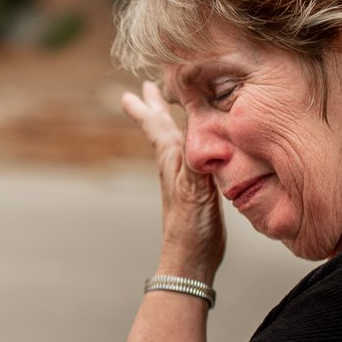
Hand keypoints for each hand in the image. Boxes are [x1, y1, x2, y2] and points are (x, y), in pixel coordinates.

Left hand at [121, 80, 225, 280]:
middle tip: (145, 87)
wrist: (190, 259)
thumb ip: (196, 161)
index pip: (158, 123)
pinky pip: (193, 153)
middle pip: (161, 128)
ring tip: (165, 106)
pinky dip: (193, 140)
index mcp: (173, 159)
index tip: (144, 82)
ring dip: (169, 120)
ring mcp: (185, 176)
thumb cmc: (190, 227)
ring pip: (175, 138)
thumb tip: (197, 131)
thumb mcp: (195, 190)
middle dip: (153, 107)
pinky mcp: (197, 188)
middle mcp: (176, 164)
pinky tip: (197, 144)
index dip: (152, 103)